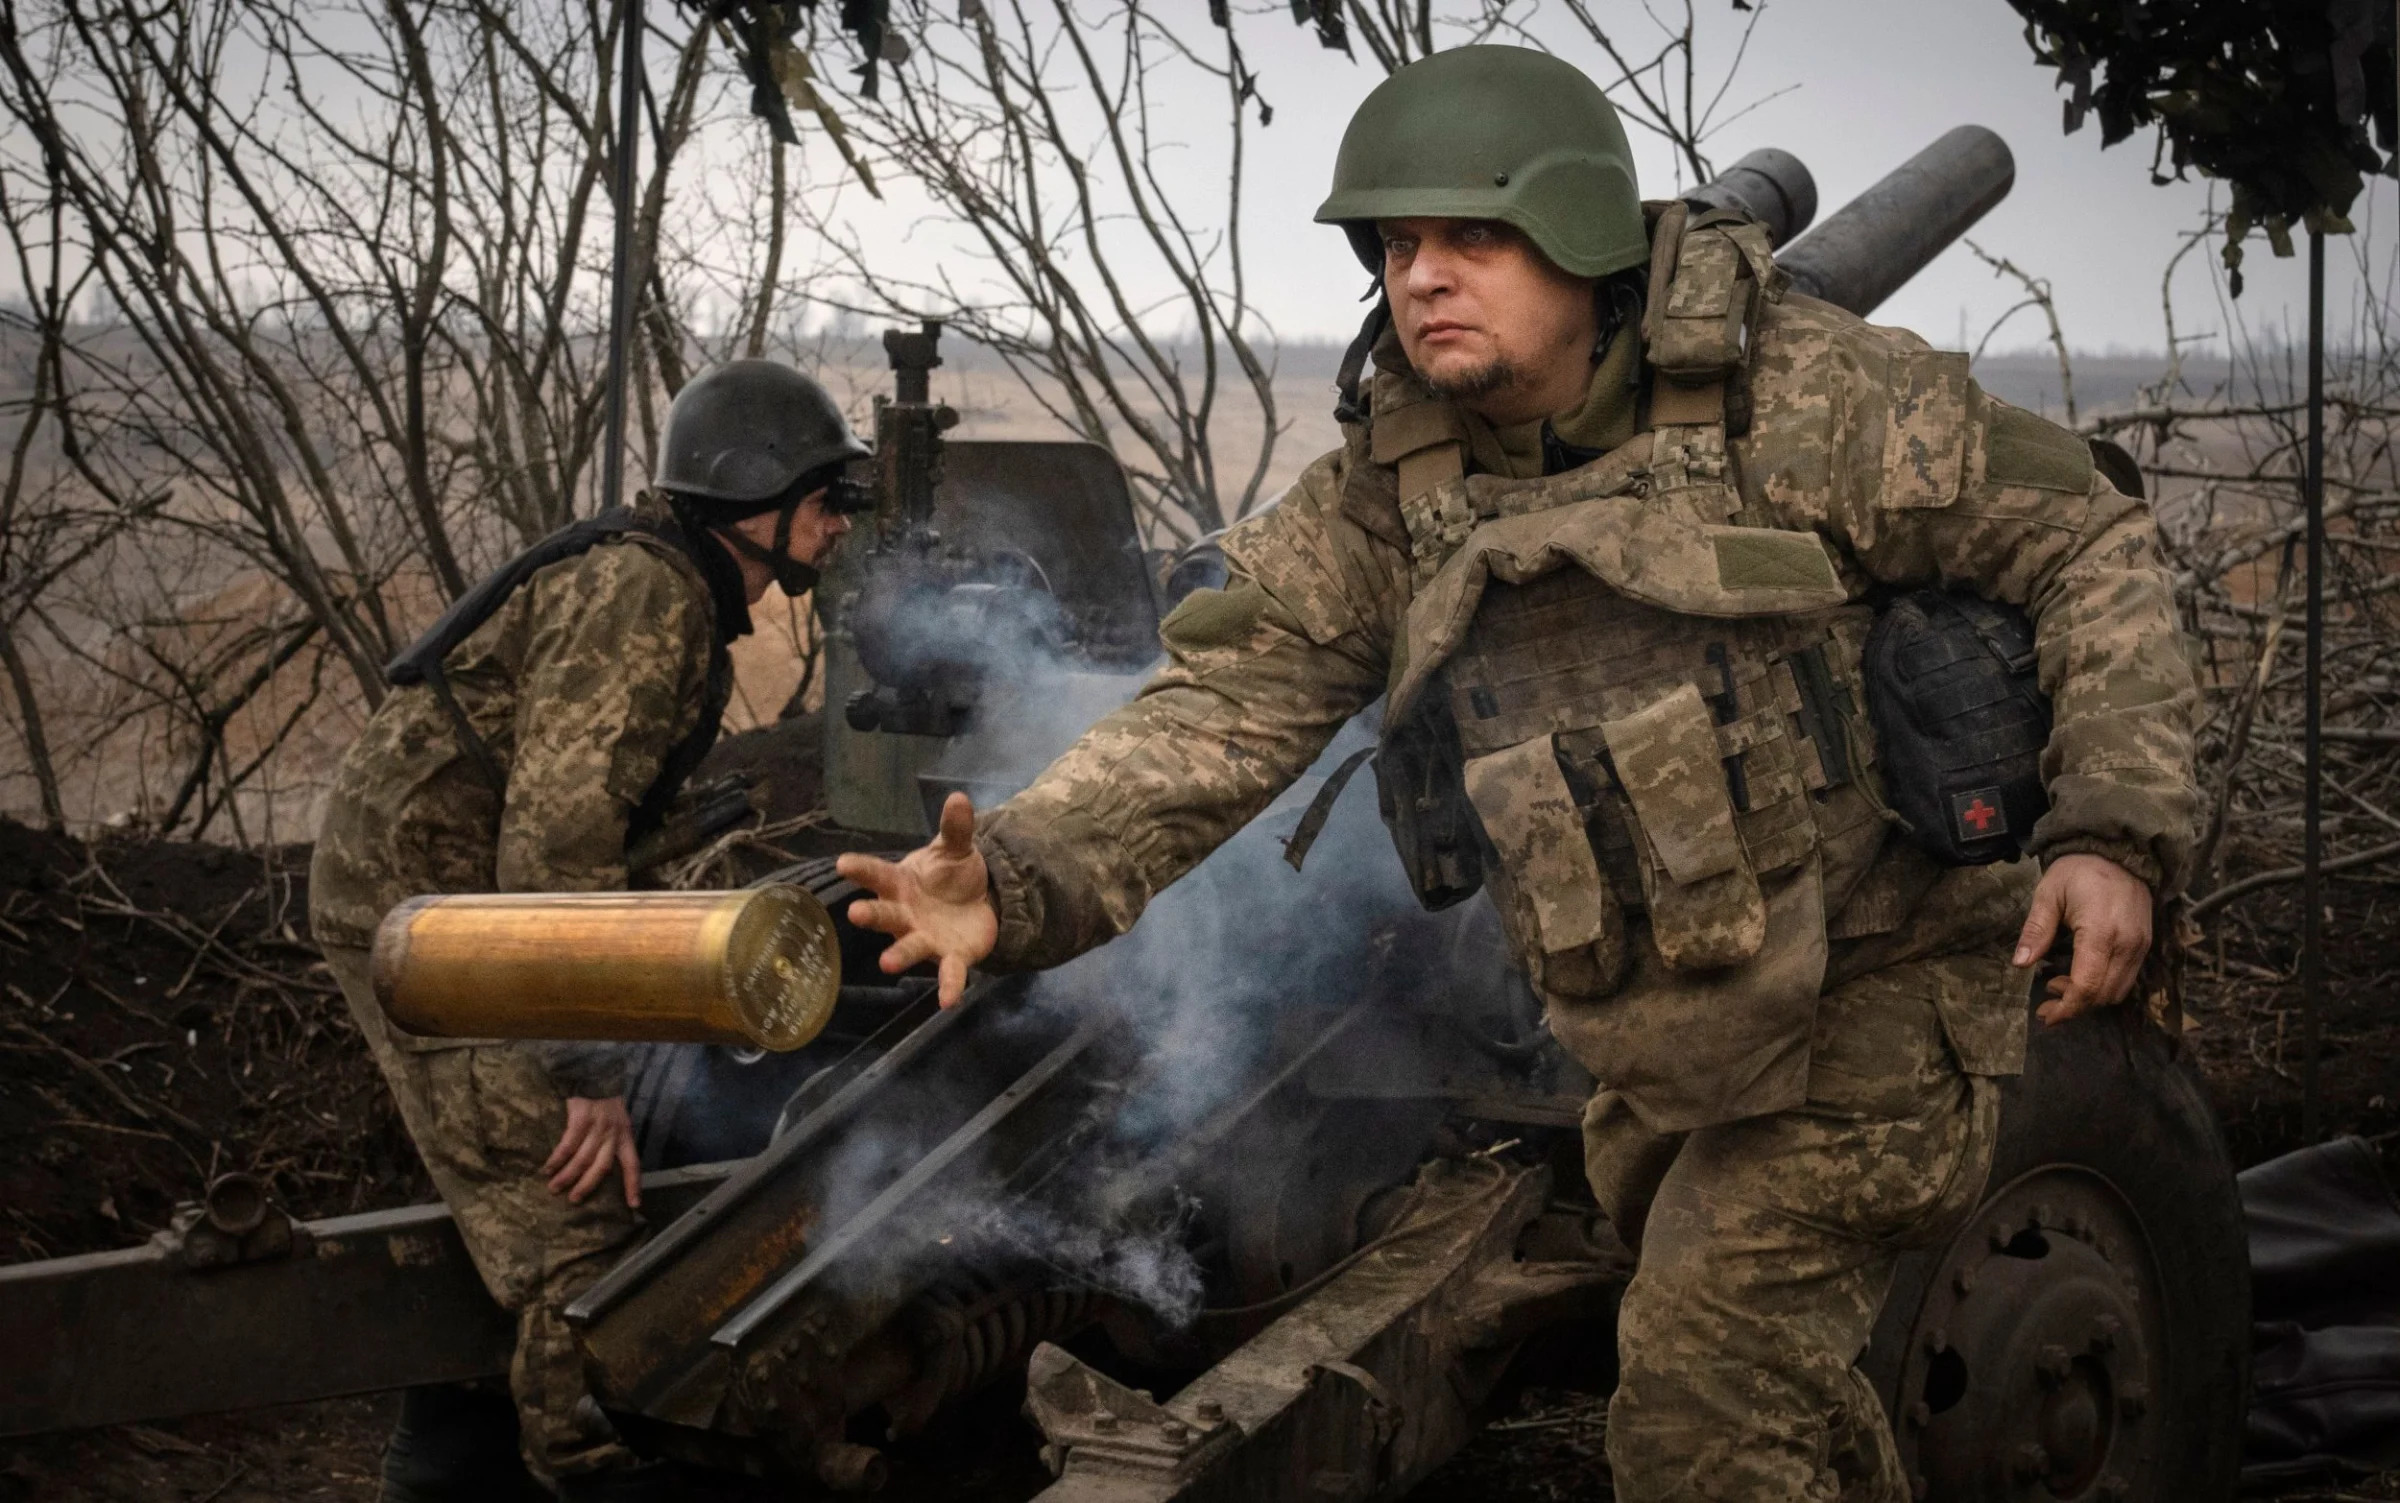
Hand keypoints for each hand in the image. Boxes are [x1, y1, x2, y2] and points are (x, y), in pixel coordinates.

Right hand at [544, 1096, 640, 1207]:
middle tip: (574, 1200)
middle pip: (602, 1168)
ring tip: (554, 1188)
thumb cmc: (604, 1100)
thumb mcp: (618, 1119)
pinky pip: (567, 1145)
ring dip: (567, 1176)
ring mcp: (597, 1127)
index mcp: (625, 1135)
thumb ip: (613, 1139)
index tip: (634, 1205)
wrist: (595, 1074)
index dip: (633, 1185)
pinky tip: (548, 1168)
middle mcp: (613, 1134)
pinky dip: (557, 1159)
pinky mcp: (581, 1119)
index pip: (633, 1165)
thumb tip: (600, 1164)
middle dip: (587, 1186)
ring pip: (582, 1159)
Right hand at [836, 793, 998, 1007]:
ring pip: (908, 947)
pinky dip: (949, 986)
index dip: (861, 869)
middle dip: (870, 915)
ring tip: (887, 963)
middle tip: (855, 913)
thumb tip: (958, 798)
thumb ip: (955, 828)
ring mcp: (925, 938)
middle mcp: (905, 914)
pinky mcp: (951, 957)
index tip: (843, 863)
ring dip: (898, 955)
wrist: (977, 902)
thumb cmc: (950, 875)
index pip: (877, 874)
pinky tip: (949, 1001)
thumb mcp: (955, 848)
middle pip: (884, 915)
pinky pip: (949, 973)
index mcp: (901, 884)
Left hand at [2013, 853, 2154, 1026]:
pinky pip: (2128, 979)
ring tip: (2058, 984)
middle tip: (2046, 999)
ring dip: (2089, 998)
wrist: (2120, 852)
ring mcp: (2141, 945)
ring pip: (2118, 991)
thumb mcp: (2048, 894)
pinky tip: (2081, 975)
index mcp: (2101, 932)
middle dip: (2074, 1006)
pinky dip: (2104, 986)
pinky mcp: (2146, 944)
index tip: (2046, 1015)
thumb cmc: (2079, 871)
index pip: (2087, 986)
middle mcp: (2127, 944)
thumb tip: (2020, 963)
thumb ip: (2036, 930)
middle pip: (2103, 995)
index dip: (2066, 1007)